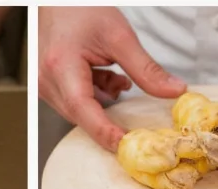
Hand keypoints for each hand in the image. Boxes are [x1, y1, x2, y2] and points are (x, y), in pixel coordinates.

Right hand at [39, 7, 185, 150]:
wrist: (56, 0)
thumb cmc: (80, 9)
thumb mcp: (120, 36)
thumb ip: (146, 69)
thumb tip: (173, 90)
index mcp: (61, 65)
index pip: (83, 109)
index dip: (105, 131)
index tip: (127, 144)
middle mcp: (46, 81)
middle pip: (81, 116)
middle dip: (109, 117)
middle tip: (134, 115)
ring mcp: (44, 85)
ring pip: (79, 111)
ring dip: (102, 100)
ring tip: (114, 75)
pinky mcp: (48, 86)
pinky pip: (73, 103)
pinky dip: (93, 95)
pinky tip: (103, 76)